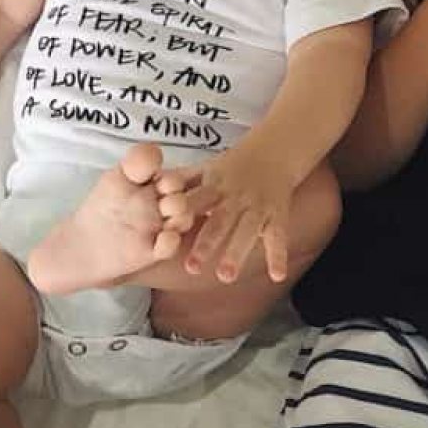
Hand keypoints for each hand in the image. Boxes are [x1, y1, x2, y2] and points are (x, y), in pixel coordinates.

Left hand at [157, 145, 291, 284]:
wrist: (275, 150)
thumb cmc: (234, 165)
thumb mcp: (208, 168)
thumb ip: (184, 183)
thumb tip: (149, 190)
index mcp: (215, 185)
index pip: (196, 201)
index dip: (183, 216)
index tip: (167, 235)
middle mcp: (236, 196)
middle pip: (220, 221)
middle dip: (206, 243)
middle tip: (192, 268)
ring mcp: (258, 206)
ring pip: (247, 230)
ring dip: (237, 253)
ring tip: (225, 277)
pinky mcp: (277, 213)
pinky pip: (278, 236)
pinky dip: (277, 256)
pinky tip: (276, 276)